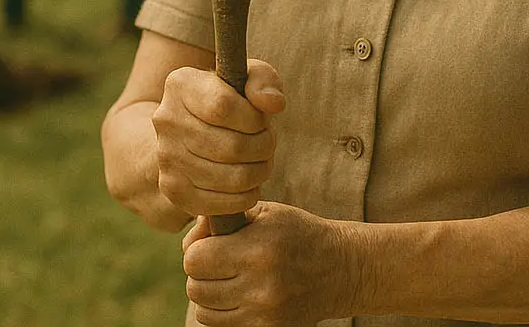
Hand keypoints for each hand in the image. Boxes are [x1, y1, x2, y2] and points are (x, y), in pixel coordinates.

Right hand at [152, 60, 284, 217]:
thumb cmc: (226, 98)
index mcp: (181, 84)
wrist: (186, 130)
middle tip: (267, 142)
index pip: (223, 107)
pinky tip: (249, 180)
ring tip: (261, 160)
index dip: (254, 118)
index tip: (262, 119)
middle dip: (263, 146)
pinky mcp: (174, 190)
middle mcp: (166, 120)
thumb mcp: (245, 77)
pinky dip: (247, 195)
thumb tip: (273, 103)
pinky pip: (224, 203)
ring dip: (259, 171)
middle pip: (232, 146)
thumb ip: (263, 80)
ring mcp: (167, 158)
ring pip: (232, 177)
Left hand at [183, 202, 352, 325]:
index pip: (195, 259)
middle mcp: (261, 285)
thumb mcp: (264, 212)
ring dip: (210, 295)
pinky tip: (240, 296)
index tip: (210, 244)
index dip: (197, 250)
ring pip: (205, 312)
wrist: (338, 268)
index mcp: (258, 248)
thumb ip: (222, 221)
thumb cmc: (295, 232)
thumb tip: (189, 242)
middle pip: (196, 288)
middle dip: (201, 273)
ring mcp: (265, 315)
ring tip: (229, 279)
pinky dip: (224, 313)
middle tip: (218, 262)